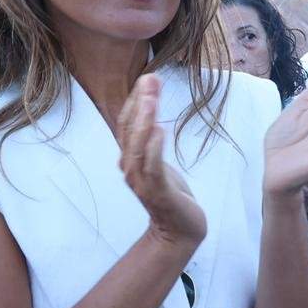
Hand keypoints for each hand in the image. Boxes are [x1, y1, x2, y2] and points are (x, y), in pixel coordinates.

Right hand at [119, 75, 206, 247]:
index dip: (136, 100)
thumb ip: (150, 140)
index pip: (128, 124)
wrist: (179, 230)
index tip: (148, 77)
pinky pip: (153, 167)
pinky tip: (160, 130)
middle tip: (150, 79)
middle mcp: (131, 168)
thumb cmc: (170, 194)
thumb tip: (151, 109)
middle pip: (130, 130)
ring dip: (144, 121)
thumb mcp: (158, 162)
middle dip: (139, 103)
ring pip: (138, 146)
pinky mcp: (157, 192)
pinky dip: (154, 148)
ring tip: (152, 99)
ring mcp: (142, 181)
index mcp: (131, 158)